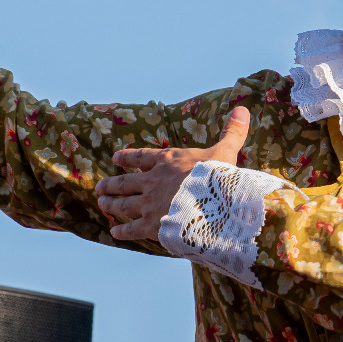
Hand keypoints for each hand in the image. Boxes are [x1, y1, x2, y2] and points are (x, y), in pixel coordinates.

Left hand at [95, 106, 250, 241]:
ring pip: (123, 204)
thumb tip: (243, 108)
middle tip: (99, 187)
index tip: (115, 158)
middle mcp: (152, 181)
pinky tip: (114, 232)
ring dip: (111, 204)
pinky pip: (131, 229)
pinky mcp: (151, 226)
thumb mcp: (225, 150)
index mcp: (168, 161)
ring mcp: (149, 204)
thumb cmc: (219, 177)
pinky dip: (122, 231)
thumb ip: (232, 132)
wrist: (212, 205)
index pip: (142, 157)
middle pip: (126, 182)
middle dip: (112, 184)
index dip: (128, 157)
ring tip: (101, 203)